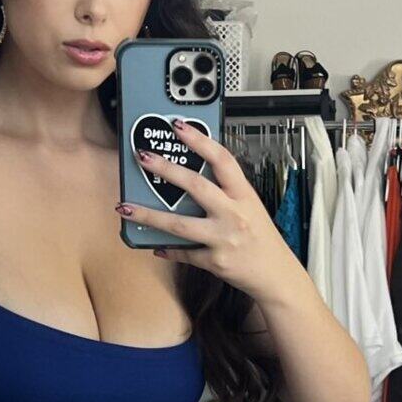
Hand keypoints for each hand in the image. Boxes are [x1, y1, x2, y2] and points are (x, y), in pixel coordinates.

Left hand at [119, 118, 294, 300]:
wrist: (276, 275)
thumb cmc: (262, 239)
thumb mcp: (250, 207)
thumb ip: (226, 192)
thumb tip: (191, 177)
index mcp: (244, 195)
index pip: (222, 160)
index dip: (199, 141)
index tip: (178, 126)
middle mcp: (234, 214)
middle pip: (196, 186)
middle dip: (166, 170)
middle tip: (143, 157)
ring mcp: (224, 239)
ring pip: (180, 225)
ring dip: (149, 215)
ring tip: (125, 207)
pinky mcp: (215, 261)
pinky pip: (185, 253)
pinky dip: (169, 249)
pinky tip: (154, 245)